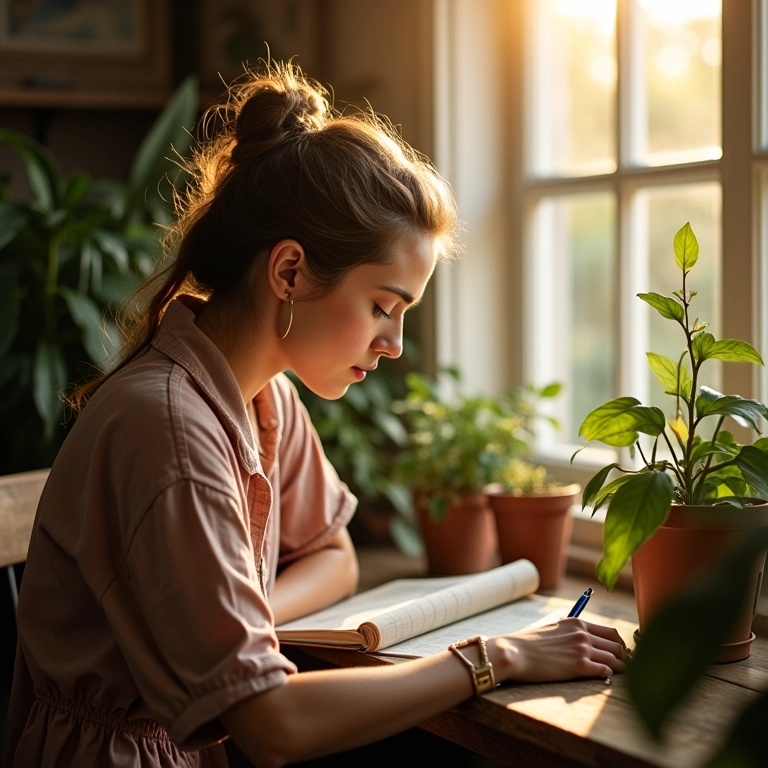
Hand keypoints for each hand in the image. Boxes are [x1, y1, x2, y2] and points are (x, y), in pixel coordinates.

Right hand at [492, 618, 629, 682]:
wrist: (515, 652)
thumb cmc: (529, 644)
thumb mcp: (552, 629)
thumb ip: (569, 633)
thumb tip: (581, 641)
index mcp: (576, 623)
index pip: (610, 632)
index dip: (619, 645)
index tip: (620, 654)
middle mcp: (582, 634)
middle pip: (617, 645)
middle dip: (623, 657)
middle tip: (624, 667)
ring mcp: (582, 649)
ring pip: (615, 659)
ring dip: (620, 668)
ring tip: (619, 675)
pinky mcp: (579, 666)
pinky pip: (605, 671)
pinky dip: (609, 675)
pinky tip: (605, 678)